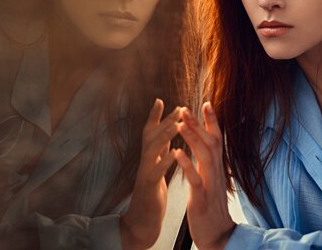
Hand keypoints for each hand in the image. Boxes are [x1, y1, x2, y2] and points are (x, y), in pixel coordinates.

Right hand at [121, 99, 180, 249]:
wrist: (142, 220)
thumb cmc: (151, 191)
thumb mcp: (155, 166)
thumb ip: (158, 149)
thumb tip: (163, 131)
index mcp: (150, 157)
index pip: (150, 132)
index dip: (155, 116)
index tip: (161, 99)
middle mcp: (145, 161)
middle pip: (152, 136)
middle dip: (165, 121)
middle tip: (179, 108)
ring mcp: (145, 173)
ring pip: (152, 150)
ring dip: (164, 136)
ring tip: (176, 124)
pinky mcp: (149, 187)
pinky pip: (157, 172)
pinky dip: (166, 162)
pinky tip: (176, 153)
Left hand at [175, 103, 235, 249]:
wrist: (218, 235)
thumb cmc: (212, 206)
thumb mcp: (213, 180)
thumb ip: (211, 163)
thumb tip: (209, 146)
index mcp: (217, 167)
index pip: (216, 139)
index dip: (211, 121)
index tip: (205, 103)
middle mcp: (216, 172)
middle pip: (211, 142)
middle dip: (199, 124)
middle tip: (186, 107)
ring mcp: (210, 184)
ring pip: (204, 155)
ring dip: (192, 138)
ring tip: (180, 123)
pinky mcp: (202, 197)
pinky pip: (195, 178)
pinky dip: (186, 164)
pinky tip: (177, 152)